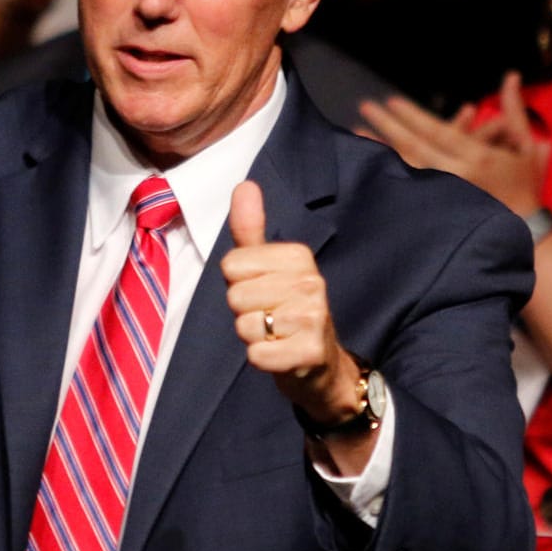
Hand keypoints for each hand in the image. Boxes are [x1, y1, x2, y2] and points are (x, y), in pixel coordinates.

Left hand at [221, 181, 364, 429]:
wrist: (321, 365)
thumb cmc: (287, 311)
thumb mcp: (268, 267)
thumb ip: (251, 229)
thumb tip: (245, 185)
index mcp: (298, 256)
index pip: (231, 265)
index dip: (238, 283)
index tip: (263, 292)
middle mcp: (311, 283)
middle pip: (235, 295)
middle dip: (245, 312)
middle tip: (270, 318)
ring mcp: (313, 318)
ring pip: (244, 325)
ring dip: (254, 337)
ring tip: (276, 336)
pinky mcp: (309, 352)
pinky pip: (256, 355)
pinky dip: (262, 359)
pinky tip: (281, 355)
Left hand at [359, 73, 544, 214]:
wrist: (526, 230)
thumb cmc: (525, 183)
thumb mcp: (525, 144)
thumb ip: (513, 110)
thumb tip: (512, 76)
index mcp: (478, 157)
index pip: (438, 132)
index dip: (413, 117)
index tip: (391, 102)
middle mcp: (458, 175)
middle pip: (415, 148)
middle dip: (388, 127)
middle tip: (364, 108)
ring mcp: (445, 195)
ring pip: (407, 170)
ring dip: (381, 152)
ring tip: (355, 136)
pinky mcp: (439, 211)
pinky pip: (410, 189)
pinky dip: (390, 177)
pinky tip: (370, 167)